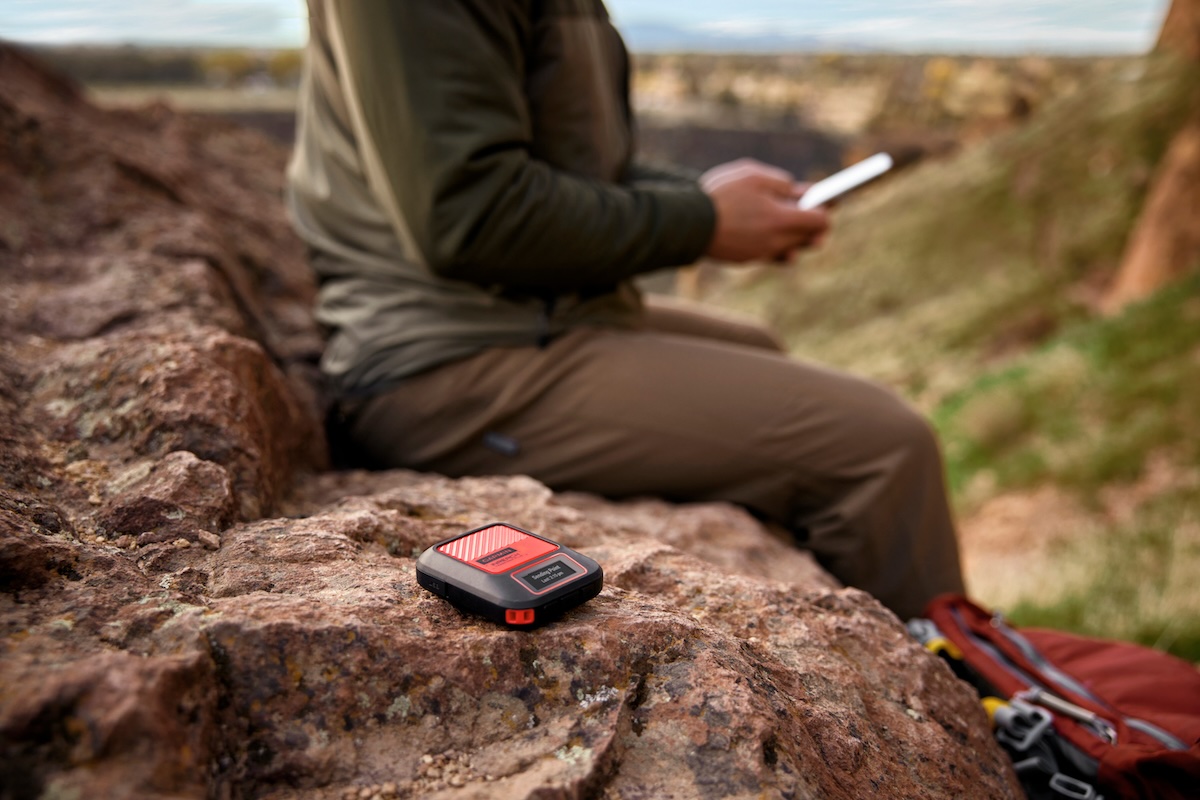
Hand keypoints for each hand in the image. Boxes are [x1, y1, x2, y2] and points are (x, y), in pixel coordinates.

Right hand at [700, 159, 829, 263]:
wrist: (686, 223)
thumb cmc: (720, 195)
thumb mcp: (753, 175)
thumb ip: (780, 183)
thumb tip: (796, 192)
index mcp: (782, 220)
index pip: (821, 221)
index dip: (826, 208)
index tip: (829, 199)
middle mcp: (776, 242)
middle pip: (809, 238)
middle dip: (812, 223)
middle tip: (811, 208)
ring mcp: (760, 253)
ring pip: (790, 247)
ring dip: (793, 234)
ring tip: (787, 219)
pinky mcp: (745, 259)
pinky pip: (769, 251)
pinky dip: (773, 241)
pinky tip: (765, 228)